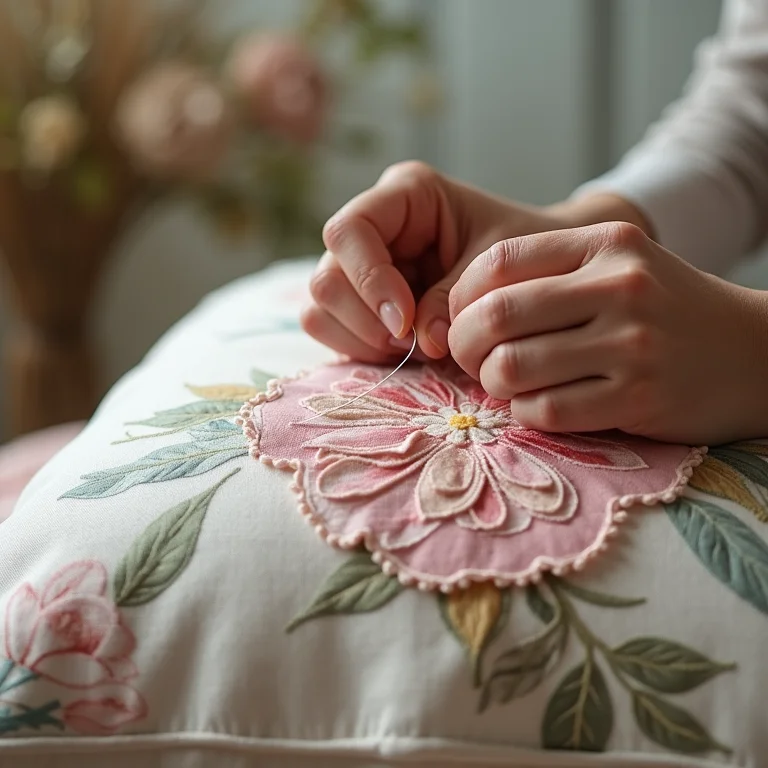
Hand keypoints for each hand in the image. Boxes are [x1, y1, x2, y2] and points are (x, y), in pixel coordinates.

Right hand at [301, 161, 565, 362]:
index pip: (351, 230)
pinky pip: (328, 328)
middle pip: (326, 276)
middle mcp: (372, 226)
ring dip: (361, 338)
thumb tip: (419, 340)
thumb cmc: (522, 254)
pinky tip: (400, 350)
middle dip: (365, 320)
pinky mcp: (357, 300)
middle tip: (413, 342)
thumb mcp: (497, 267)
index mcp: (406, 194)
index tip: (405, 322)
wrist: (534, 272)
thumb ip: (452, 298)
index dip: (369, 280)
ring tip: (412, 347)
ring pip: (319, 306)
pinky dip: (359, 348)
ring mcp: (358, 265)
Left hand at [448, 222, 767, 443]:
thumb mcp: (618, 267)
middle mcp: (620, 287)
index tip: (462, 320)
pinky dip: (525, 413)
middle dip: (464, 345)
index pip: (498, 261)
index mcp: (605, 244)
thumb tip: (456, 310)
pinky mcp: (639, 397)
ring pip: (512, 368)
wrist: (754, 354)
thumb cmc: (665, 312)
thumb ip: (547, 275)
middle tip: (472, 359)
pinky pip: (546, 412)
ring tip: (506, 384)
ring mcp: (632, 344)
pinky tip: (537, 406)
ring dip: (492, 383)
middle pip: (496, 316)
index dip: (460, 296)